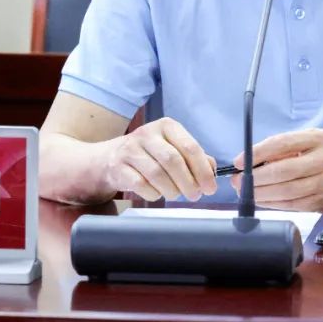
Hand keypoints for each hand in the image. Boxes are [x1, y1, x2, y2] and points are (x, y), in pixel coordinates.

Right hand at [102, 117, 216, 200]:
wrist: (111, 158)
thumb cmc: (150, 154)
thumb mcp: (173, 148)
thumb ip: (194, 157)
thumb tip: (212, 170)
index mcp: (167, 126)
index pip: (190, 147)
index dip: (203, 170)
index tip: (210, 187)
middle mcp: (147, 133)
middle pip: (173, 161)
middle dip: (188, 182)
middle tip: (195, 195)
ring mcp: (130, 149)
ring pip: (157, 174)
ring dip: (171, 190)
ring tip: (176, 194)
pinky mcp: (118, 166)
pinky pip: (141, 185)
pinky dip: (154, 194)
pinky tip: (157, 193)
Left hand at [229, 128, 322, 211]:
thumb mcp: (313, 141)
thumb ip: (286, 149)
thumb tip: (252, 161)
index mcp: (319, 138)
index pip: (282, 143)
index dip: (257, 153)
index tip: (238, 161)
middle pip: (284, 171)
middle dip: (256, 179)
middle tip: (238, 182)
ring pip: (288, 192)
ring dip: (262, 195)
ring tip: (246, 193)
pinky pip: (295, 205)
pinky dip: (275, 204)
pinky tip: (263, 201)